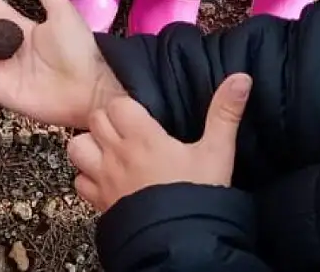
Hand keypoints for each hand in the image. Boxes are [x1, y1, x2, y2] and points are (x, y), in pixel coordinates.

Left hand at [68, 74, 251, 211]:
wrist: (182, 240)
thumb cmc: (199, 195)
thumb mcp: (218, 152)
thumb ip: (225, 113)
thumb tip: (241, 78)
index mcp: (142, 137)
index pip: (117, 105)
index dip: (128, 107)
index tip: (142, 116)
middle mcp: (117, 154)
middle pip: (96, 120)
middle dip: (109, 121)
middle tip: (130, 131)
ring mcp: (104, 178)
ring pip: (78, 147)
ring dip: (90, 146)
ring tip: (111, 151)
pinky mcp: (99, 201)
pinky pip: (79, 182)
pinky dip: (88, 178)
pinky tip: (106, 180)